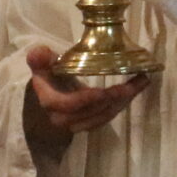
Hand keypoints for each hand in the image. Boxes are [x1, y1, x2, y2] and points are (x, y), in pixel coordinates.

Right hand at [20, 44, 148, 156]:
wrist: (51, 91)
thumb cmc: (48, 74)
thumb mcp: (41, 64)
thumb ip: (39, 58)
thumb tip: (38, 53)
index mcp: (51, 102)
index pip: (68, 105)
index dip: (86, 100)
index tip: (102, 91)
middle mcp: (63, 118)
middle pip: (91, 113)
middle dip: (111, 101)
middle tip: (129, 87)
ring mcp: (78, 124)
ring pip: (103, 116)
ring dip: (122, 102)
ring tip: (139, 83)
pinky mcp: (90, 123)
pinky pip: (108, 116)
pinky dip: (123, 103)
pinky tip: (136, 88)